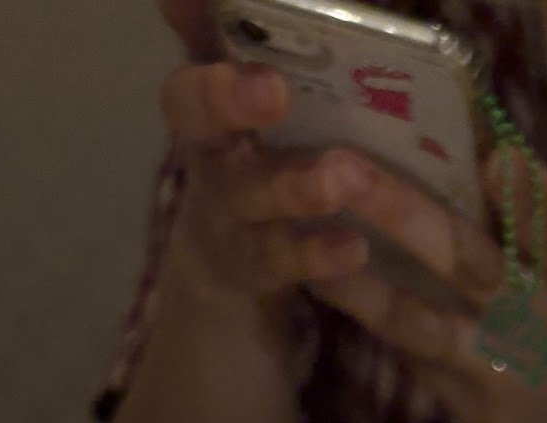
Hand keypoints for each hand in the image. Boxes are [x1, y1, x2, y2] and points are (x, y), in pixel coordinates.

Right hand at [156, 2, 374, 306]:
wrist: (226, 265)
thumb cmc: (250, 158)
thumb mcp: (239, 99)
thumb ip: (223, 39)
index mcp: (208, 110)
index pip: (192, 73)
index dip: (203, 49)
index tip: (218, 27)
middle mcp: (210, 159)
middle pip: (200, 121)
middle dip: (231, 100)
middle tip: (274, 87)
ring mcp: (232, 220)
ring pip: (251, 198)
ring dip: (296, 189)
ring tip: (343, 177)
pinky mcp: (262, 270)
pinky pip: (286, 263)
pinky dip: (319, 255)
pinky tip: (354, 248)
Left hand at [308, 156, 546, 422]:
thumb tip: (482, 147)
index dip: (519, 192)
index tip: (487, 158)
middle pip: (470, 262)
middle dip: (404, 212)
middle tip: (346, 170)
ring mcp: (510, 370)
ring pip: (427, 324)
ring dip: (364, 287)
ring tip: (310, 250)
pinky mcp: (486, 410)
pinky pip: (423, 361)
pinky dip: (380, 324)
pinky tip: (335, 291)